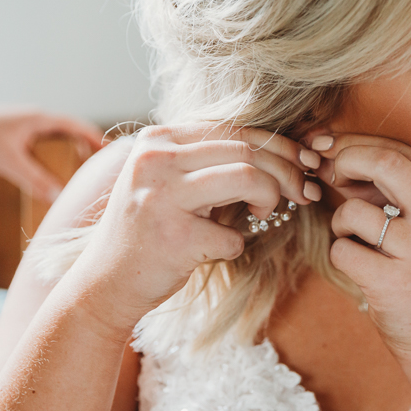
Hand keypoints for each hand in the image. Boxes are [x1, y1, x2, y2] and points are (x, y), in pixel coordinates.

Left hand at [0, 105, 104, 199]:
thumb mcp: (7, 161)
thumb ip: (33, 179)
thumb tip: (58, 196)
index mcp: (38, 119)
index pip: (76, 126)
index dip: (95, 138)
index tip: (112, 152)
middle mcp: (33, 121)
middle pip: (69, 133)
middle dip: (86, 148)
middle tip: (102, 167)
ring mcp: (21, 130)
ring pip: (54, 141)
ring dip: (68, 154)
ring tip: (81, 173)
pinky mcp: (10, 140)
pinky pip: (39, 149)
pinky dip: (51, 160)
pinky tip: (50, 176)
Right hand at [66, 124, 321, 332]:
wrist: (105, 283)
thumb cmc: (149, 231)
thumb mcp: (168, 181)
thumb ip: (209, 160)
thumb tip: (285, 152)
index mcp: (157, 139)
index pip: (233, 127)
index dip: (278, 144)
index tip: (304, 163)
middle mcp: (156, 160)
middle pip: (246, 149)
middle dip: (288, 171)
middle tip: (304, 192)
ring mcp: (162, 197)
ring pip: (248, 177)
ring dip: (272, 198)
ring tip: (266, 214)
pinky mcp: (174, 237)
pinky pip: (232, 236)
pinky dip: (235, 245)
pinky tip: (218, 248)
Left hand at [311, 133, 410, 362]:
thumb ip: (383, 184)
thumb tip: (325, 148)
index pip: (398, 149)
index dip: (355, 144)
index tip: (330, 152)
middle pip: (384, 163)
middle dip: (345, 162)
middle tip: (329, 176)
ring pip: (354, 212)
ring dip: (339, 221)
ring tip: (354, 238)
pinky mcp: (395, 283)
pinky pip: (342, 250)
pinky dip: (339, 253)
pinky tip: (359, 266)